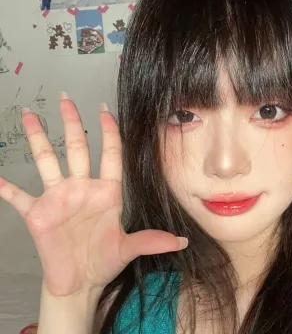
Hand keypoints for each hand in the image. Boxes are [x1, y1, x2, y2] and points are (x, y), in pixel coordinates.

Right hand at [0, 93, 187, 296]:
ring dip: (37, 139)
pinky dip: (5, 188)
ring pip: (47, 161)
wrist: (80, 283)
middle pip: (76, 148)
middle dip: (71, 123)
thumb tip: (182, 241)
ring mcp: (58, 198)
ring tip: (30, 116)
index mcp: (107, 191)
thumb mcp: (129, 248)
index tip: (105, 111)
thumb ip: (153, 241)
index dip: (109, 132)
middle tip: (65, 98)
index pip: (109, 154)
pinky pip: (17, 197)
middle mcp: (82, 188)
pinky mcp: (38, 214)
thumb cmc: (104, 261)